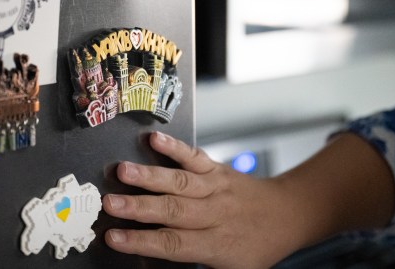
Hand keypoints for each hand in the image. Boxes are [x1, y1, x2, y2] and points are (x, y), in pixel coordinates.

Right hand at [102, 132, 304, 268]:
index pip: (174, 244)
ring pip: (179, 181)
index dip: (142, 242)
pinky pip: (194, 156)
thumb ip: (198, 268)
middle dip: (138, 207)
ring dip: (149, 176)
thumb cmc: (254, 248)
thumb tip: (160, 267)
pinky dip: (174, 147)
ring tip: (122, 170)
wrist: (286, 215)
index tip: (114, 238)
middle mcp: (214, 214)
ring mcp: (215, 187)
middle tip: (109, 203)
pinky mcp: (216, 169)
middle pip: (173, 210)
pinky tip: (154, 139)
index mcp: (216, 244)